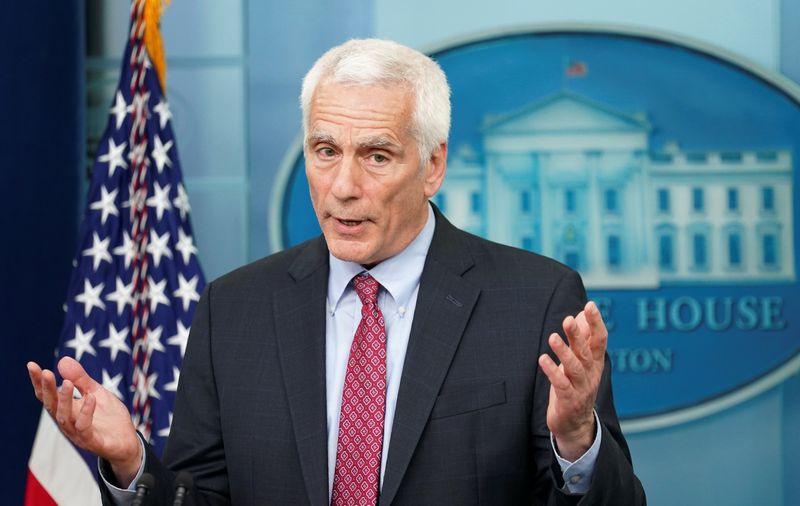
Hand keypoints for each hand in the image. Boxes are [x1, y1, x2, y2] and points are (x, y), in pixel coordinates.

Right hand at [27, 357, 141, 485]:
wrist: (127, 442)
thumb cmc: (109, 417)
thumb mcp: (97, 392)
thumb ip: (81, 379)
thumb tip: (63, 360)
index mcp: (67, 409)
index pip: (48, 396)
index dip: (39, 382)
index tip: (31, 365)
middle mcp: (68, 422)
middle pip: (52, 406)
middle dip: (48, 389)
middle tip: (46, 372)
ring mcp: (79, 433)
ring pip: (65, 417)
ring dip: (65, 400)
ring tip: (67, 383)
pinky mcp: (93, 441)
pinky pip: (85, 428)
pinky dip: (87, 413)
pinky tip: (91, 398)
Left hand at [537, 301, 607, 460]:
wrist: (576, 425)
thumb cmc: (576, 387)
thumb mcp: (581, 361)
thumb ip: (582, 338)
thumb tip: (582, 314)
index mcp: (595, 362)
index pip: (599, 339)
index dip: (596, 322)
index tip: (590, 305)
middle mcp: (590, 374)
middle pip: (586, 351)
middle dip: (578, 335)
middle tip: (568, 319)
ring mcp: (581, 388)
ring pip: (574, 367)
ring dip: (564, 352)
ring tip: (552, 337)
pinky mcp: (569, 400)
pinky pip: (561, 384)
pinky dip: (553, 371)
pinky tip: (543, 359)